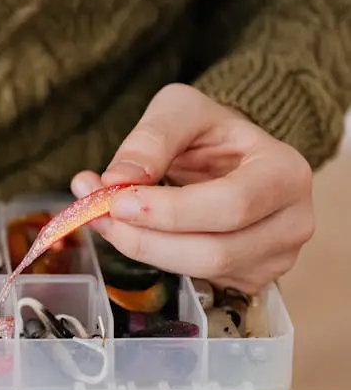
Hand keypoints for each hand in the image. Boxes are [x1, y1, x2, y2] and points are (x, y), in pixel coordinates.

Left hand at [71, 83, 314, 294]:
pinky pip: (195, 280)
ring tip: (103, 217)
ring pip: (200, 271)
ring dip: (141, 249)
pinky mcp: (249, 278)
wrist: (231, 154)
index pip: (231, 205)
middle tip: (97, 213)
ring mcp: (274, 257)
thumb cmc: (211, 130)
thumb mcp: (181, 110)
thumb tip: (117, 179)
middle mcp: (291, 222)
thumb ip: (151, 138)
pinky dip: (153, 258)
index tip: (118, 201)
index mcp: (286, 173)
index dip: (170, 211)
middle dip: (146, 238)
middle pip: (214, 251)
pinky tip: (131, 231)